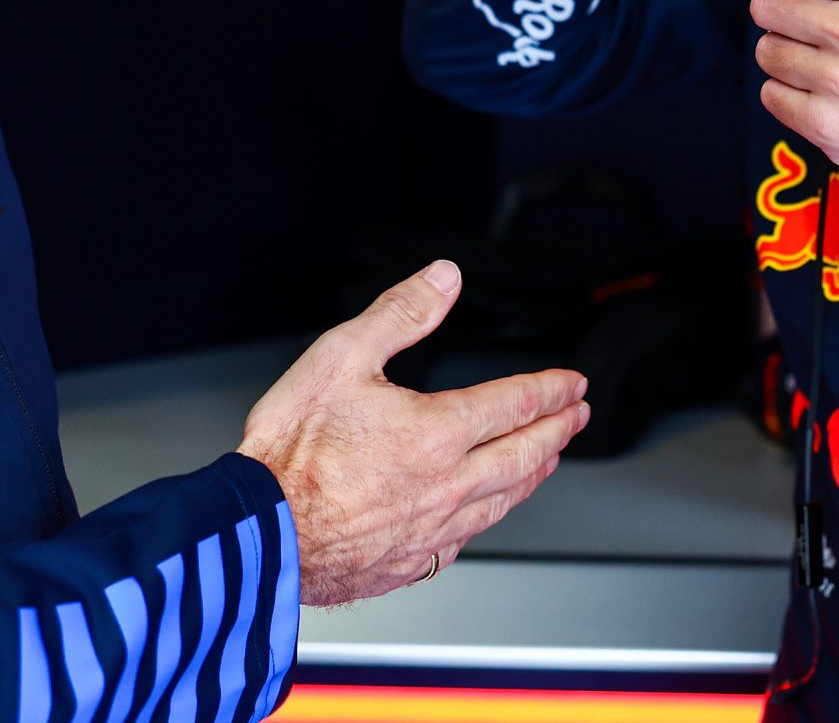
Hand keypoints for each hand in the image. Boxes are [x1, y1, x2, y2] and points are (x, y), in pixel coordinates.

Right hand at [237, 261, 588, 604]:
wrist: (260, 533)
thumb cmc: (289, 452)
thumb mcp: (342, 356)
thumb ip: (400, 313)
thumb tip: (444, 278)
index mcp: (436, 431)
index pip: (515, 403)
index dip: (551, 389)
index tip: (573, 383)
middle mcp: (447, 484)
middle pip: (525, 454)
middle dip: (558, 430)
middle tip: (577, 416)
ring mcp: (432, 528)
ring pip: (504, 500)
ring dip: (535, 474)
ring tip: (548, 461)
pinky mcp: (410, 561)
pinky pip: (468, 537)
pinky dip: (491, 516)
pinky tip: (486, 513)